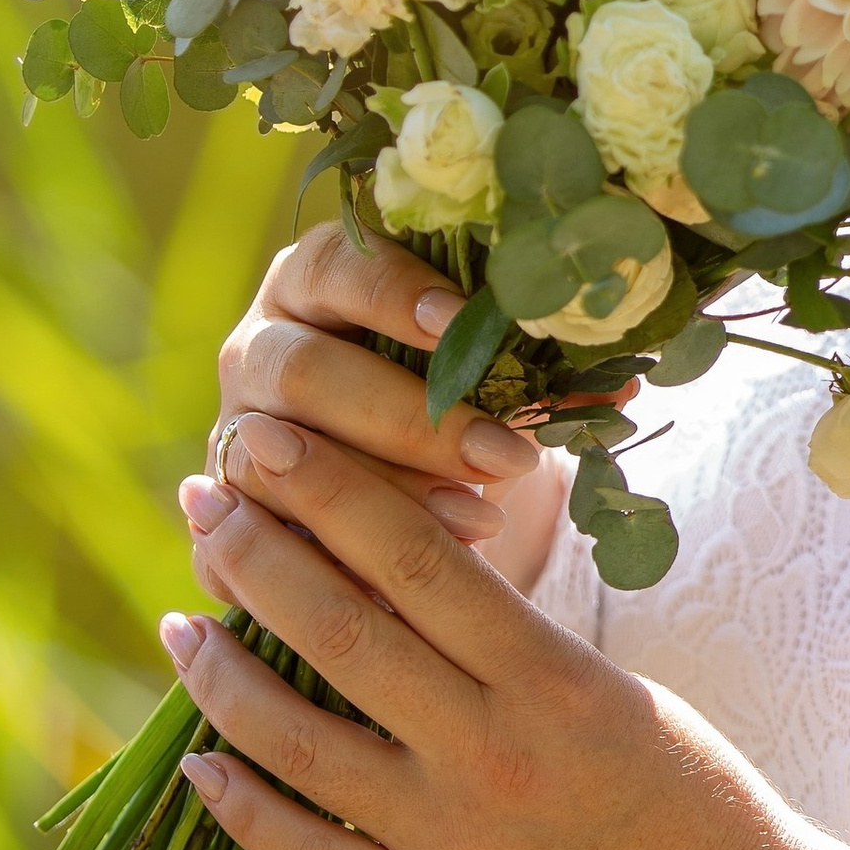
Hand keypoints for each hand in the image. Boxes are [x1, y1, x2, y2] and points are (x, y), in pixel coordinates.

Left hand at [166, 425, 849, 849]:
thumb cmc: (696, 801)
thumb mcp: (618, 694)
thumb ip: (515, 646)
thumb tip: (411, 570)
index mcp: (555, 682)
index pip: (419, 561)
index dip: (332, 493)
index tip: (270, 442)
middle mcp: (492, 754)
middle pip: (344, 633)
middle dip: (258, 556)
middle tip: (204, 497)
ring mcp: (451, 843)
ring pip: (299, 743)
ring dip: (221, 677)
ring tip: (178, 624)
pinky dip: (241, 808)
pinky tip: (198, 764)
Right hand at [207, 224, 561, 593]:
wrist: (398, 481)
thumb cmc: (452, 396)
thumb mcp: (491, 367)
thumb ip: (541, 361)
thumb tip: (626, 377)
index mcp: (313, 280)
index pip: (338, 268)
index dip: (394, 291)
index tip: (462, 318)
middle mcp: (257, 347)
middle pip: (306, 372)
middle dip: (410, 417)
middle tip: (505, 454)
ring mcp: (232, 432)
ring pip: (281, 461)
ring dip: (384, 494)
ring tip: (484, 517)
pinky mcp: (223, 518)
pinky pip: (259, 545)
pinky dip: (336, 563)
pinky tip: (407, 581)